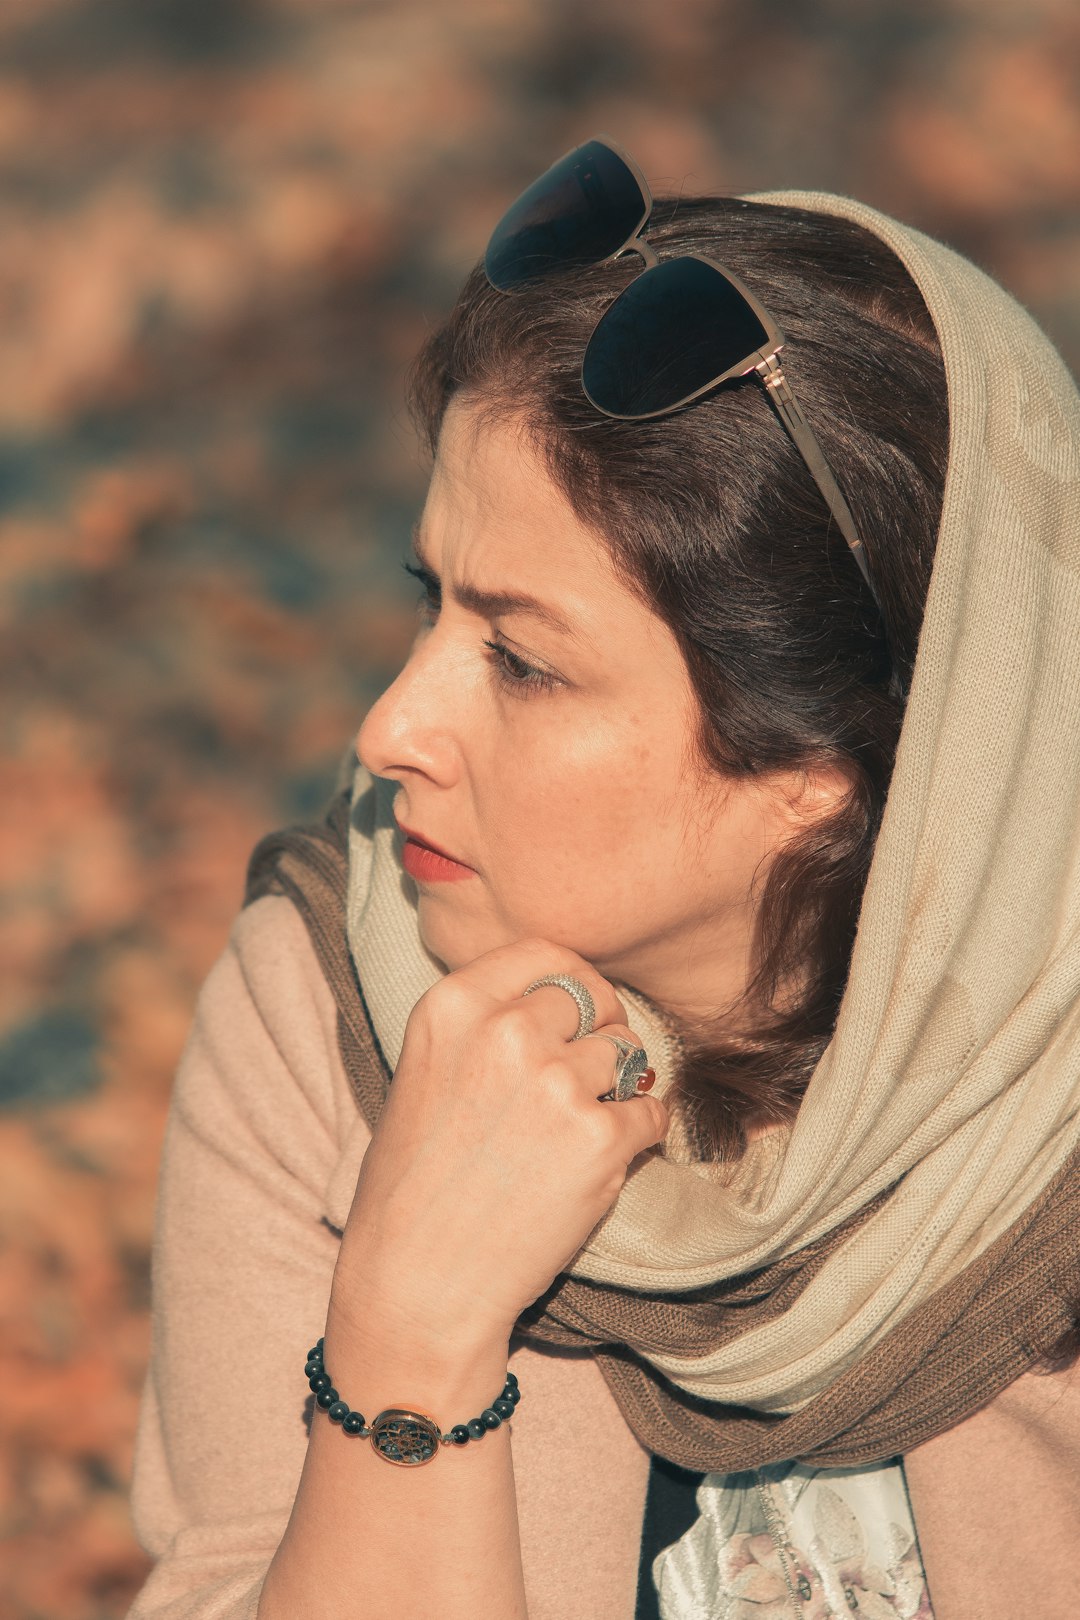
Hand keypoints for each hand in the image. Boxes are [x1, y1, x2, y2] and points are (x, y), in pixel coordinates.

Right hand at [333, 937, 668, 1356]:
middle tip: (586, 1077)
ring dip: (619, 1085)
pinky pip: (651, 1110)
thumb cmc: (415, 1184)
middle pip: (592, 998)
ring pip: (627, 1051)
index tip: (577, 1013)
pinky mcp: (599, 1138)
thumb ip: (485, 1025)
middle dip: (599, 1032)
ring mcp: (556, 1082)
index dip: (571, 983)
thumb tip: (565, 999)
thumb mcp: (425, 1071)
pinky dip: (639, 1133)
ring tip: (581, 1128)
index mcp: (453, 1005)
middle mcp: (505, 1030)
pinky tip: (600, 1161)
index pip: (544, 953)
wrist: (418, 1282)